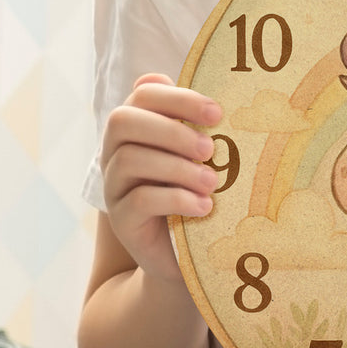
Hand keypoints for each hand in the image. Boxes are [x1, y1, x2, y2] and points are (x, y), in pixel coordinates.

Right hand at [100, 73, 222, 282]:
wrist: (185, 254)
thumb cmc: (200, 190)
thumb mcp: (204, 156)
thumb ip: (205, 125)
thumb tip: (233, 99)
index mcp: (139, 125)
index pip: (144, 93)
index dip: (179, 97)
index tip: (217, 113)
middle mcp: (116, 150)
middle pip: (123, 120)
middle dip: (171, 130)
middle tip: (211, 149)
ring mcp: (113, 185)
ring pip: (130, 159)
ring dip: (177, 167)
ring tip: (212, 182)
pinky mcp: (120, 219)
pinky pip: (138, 200)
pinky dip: (176, 199)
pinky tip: (204, 206)